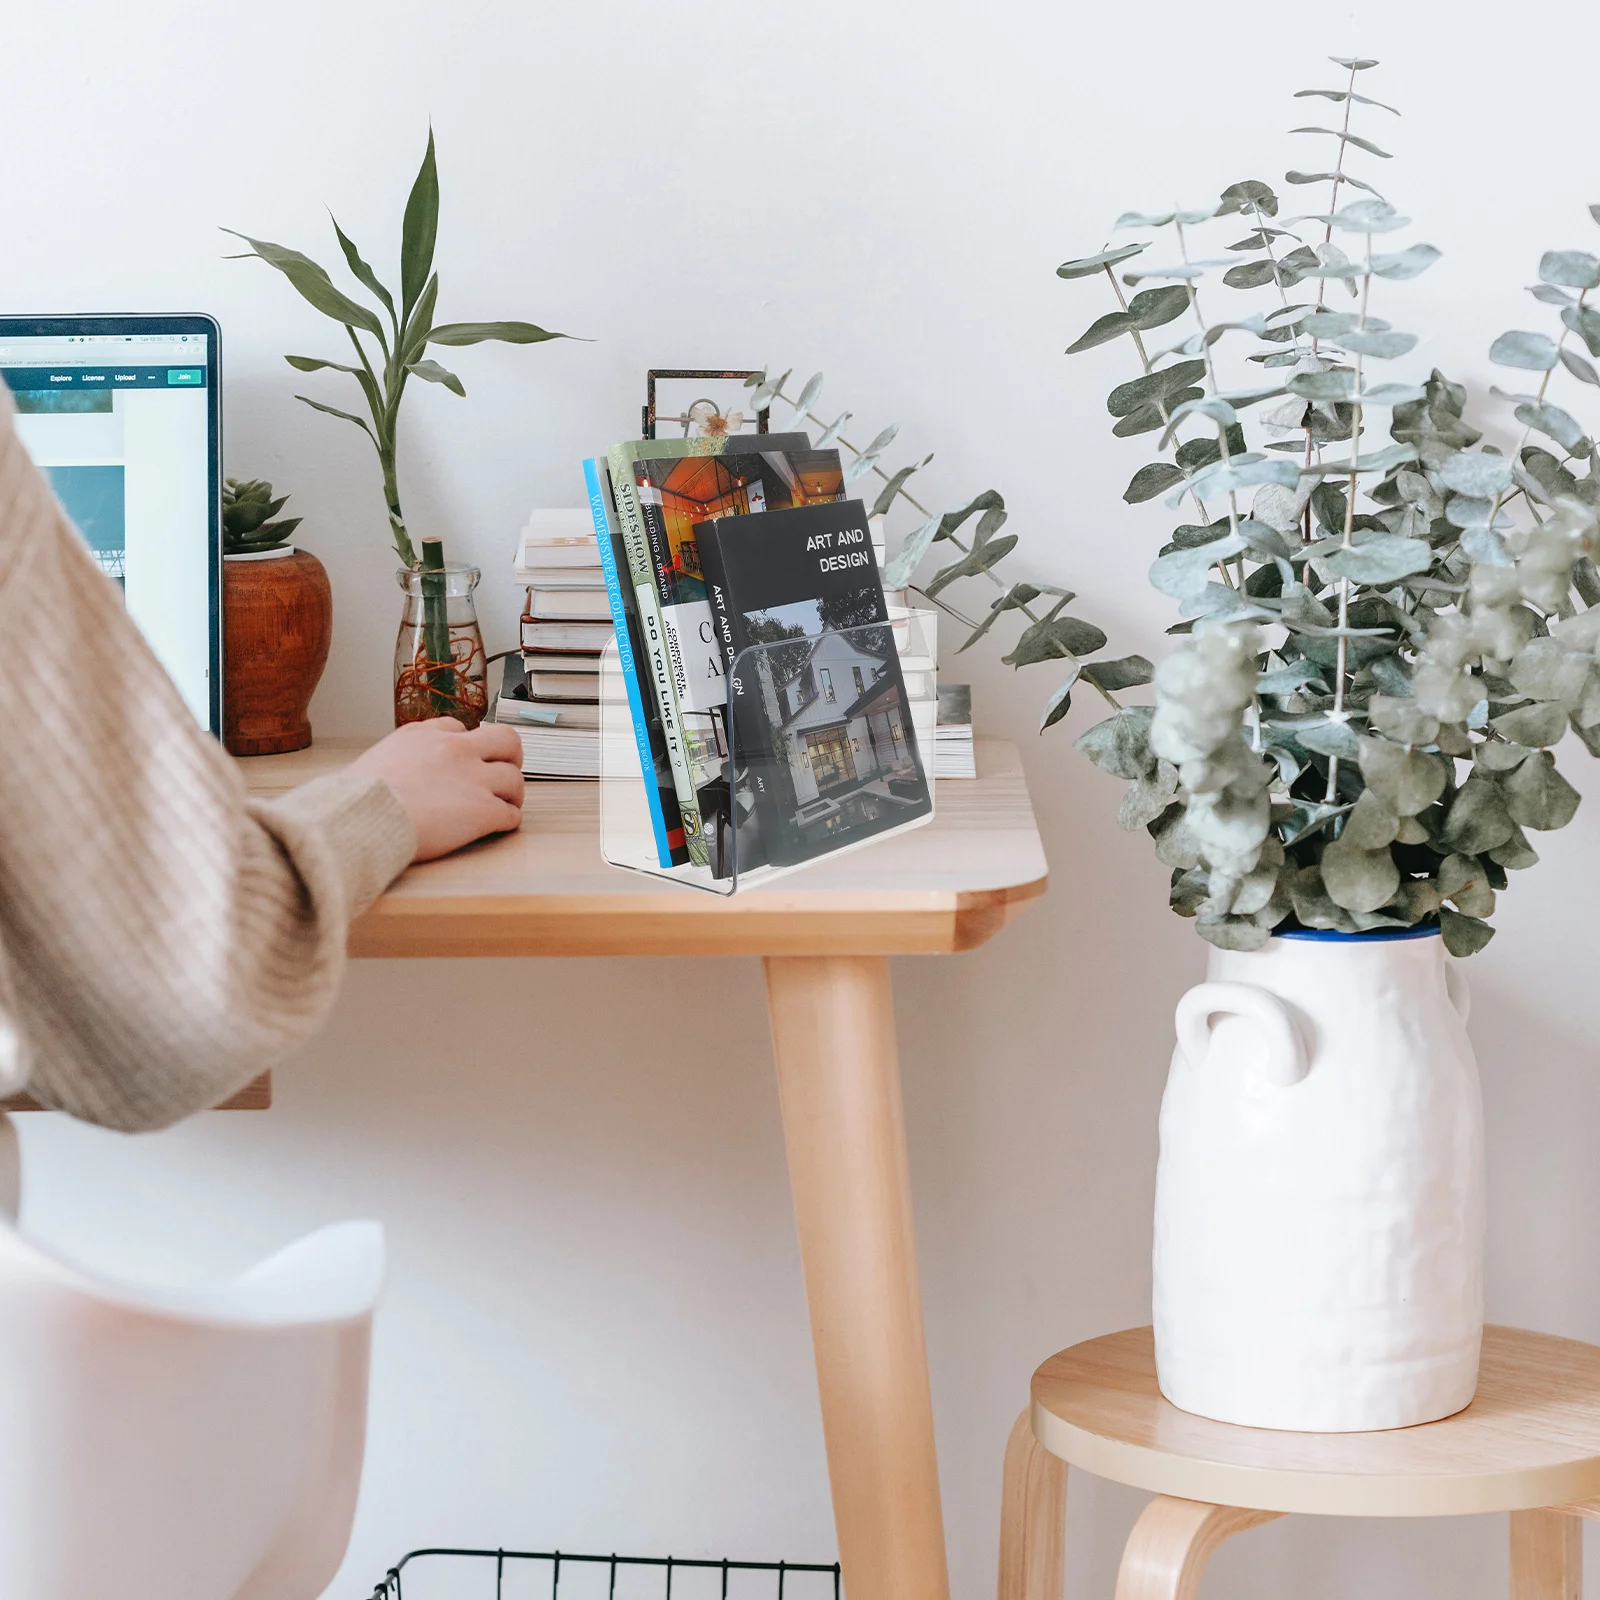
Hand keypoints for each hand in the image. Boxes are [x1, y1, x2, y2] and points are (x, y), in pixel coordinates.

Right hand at [349, 718, 524, 861]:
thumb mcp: (376, 760)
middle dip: (510, 756)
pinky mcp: (483, 810)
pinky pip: (511, 813)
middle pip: (505, 739)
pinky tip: (498, 826)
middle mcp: (455, 750)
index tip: (466, 758)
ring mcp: (473, 779)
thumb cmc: (357, 799)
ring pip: (514, 778)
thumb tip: (402, 773)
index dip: (467, 745)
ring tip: (505, 804)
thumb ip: (401, 759)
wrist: (360, 818)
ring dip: (511, 793)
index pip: (459, 728)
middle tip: (505, 770)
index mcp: (424, 735)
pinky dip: (508, 820)